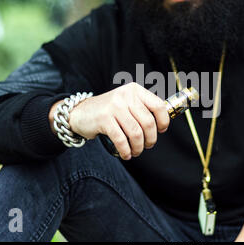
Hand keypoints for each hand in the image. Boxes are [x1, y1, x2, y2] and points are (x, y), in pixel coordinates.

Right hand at [50, 83, 169, 159]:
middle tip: (147, 145)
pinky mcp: (104, 119)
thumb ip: (142, 108)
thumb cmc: (108, 111)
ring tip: (136, 151)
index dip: (163, 121)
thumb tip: (163, 123)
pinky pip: (121, 139)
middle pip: (148, 122)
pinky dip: (126, 150)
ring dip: (138, 147)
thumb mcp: (126, 102)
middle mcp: (125, 96)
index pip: (158, 105)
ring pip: (136, 133)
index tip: (161, 130)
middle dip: (150, 139)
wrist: (80, 113)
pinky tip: (126, 154)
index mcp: (134, 90)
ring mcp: (114, 106)